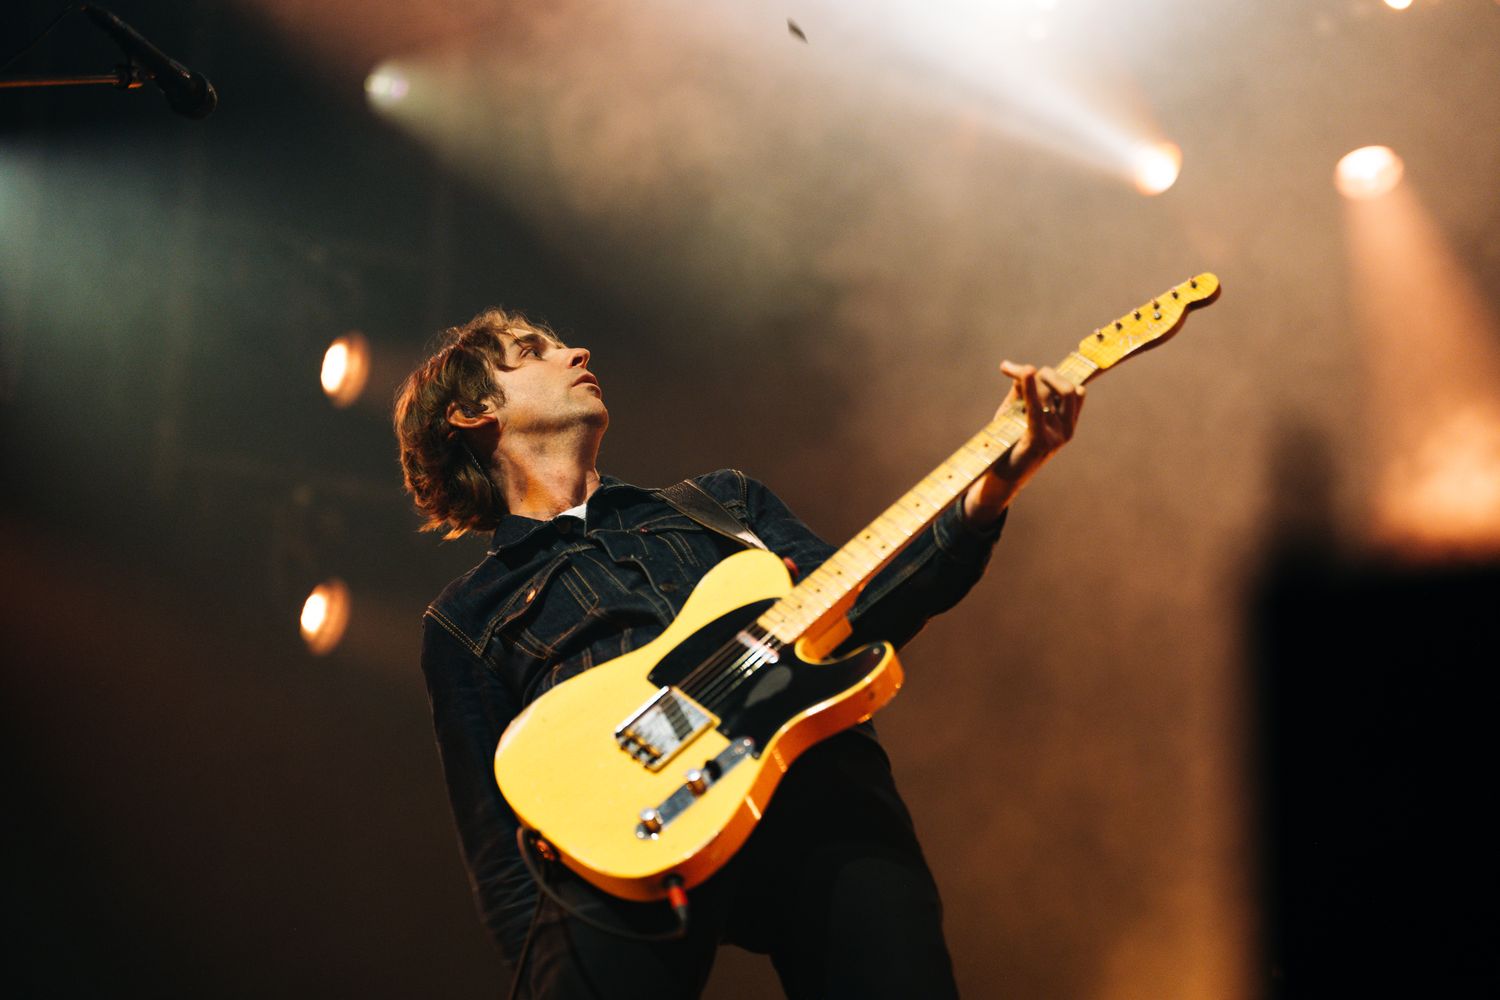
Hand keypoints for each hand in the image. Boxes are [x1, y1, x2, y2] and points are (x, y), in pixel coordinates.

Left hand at [962, 360, 1084, 525]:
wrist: (1002, 478)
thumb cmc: (1009, 444)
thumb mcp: (1017, 415)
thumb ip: (1022, 393)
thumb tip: (1026, 369)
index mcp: (1068, 423)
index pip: (1074, 391)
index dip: (1055, 375)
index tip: (1027, 369)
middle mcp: (1067, 429)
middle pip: (1066, 389)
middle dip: (1048, 374)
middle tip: (1023, 371)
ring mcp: (1056, 436)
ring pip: (1053, 394)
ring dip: (1035, 379)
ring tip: (1019, 373)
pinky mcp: (1039, 441)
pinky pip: (1036, 408)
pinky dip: (1031, 388)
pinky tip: (1026, 372)